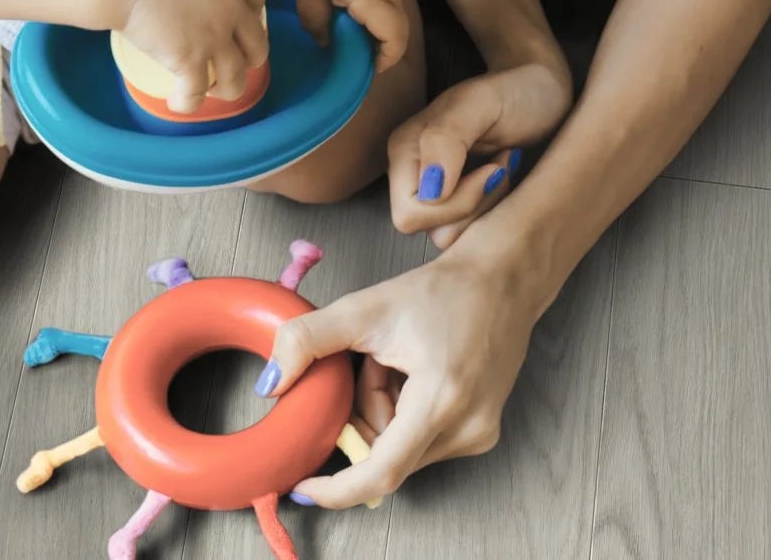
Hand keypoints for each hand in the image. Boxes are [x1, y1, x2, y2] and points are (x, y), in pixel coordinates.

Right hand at [118, 0, 269, 112]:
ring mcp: (214, 38)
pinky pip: (197, 92)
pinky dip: (189, 102)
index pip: (259, 0)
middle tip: (233, 60)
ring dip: (229, 87)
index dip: (252, 14)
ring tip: (213, 90)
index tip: (239, 22)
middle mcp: (232, 10)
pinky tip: (180, 104)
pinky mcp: (191, 61)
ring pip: (237, 77)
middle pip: (259, 45)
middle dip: (250, 57)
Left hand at [262, 237, 546, 505]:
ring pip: (401, 447)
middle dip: (361, 415)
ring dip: (382, 411)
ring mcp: (479, 435)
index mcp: (441, 401)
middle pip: (385, 453)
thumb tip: (269, 384)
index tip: (303, 487)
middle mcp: (467, 429)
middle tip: (368, 365)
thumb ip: (307, 341)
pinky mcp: (482, 432)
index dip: (338, 488)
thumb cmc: (440, 292)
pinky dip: (403, 412)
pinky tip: (411, 372)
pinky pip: (422, 440)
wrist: (501, 281)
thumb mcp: (363, 308)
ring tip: (394, 361)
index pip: (382, 473)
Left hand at [288, 0, 411, 70]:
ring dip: (374, 28)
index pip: (394, 42)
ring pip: (393, 17)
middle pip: (396, 33)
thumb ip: (314, 19)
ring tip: (344, 26)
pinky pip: (390, 0)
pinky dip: (375, 10)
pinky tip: (349, 2)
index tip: (362, 67)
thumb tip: (325, 43)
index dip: (383, 61)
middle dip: (376, 48)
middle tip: (348, 51)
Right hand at [388, 60, 571, 246]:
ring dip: (486, 208)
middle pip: (429, 229)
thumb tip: (429, 190)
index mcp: (404, 150)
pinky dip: (493, 208)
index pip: (410, 214)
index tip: (492, 169)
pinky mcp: (458, 197)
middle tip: (500, 168)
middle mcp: (412, 173)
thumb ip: (447, 139)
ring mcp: (435, 187)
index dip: (455, 204)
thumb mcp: (481, 103)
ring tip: (503, 169)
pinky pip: (470, 230)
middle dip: (474, 207)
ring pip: (451, 235)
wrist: (540, 87)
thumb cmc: (516, 90)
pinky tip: (503, 175)